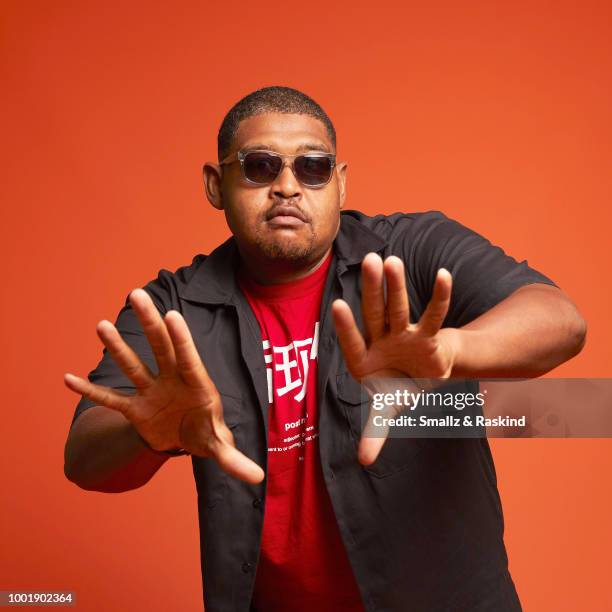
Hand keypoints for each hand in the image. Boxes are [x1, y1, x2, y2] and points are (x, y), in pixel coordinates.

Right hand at [64, 288, 263, 483]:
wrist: (185, 439)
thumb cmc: (206, 433)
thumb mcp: (219, 446)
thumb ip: (234, 459)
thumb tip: (257, 478)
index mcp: (197, 385)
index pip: (189, 358)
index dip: (181, 339)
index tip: (172, 314)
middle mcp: (172, 381)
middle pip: (160, 348)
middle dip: (150, 323)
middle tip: (136, 295)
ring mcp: (151, 392)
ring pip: (133, 366)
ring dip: (117, 348)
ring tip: (100, 325)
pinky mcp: (134, 408)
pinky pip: (111, 399)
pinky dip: (91, 392)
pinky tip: (68, 379)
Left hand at [331, 253, 458, 463]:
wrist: (420, 376)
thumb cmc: (395, 388)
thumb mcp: (385, 409)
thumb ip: (374, 432)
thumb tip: (363, 463)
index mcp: (365, 359)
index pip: (354, 342)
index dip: (347, 327)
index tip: (338, 305)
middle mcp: (382, 341)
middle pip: (375, 314)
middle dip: (372, 290)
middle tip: (368, 261)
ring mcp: (404, 334)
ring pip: (400, 308)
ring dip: (397, 286)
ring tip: (391, 260)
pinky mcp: (428, 334)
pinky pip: (435, 314)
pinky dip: (440, 296)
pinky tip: (442, 275)